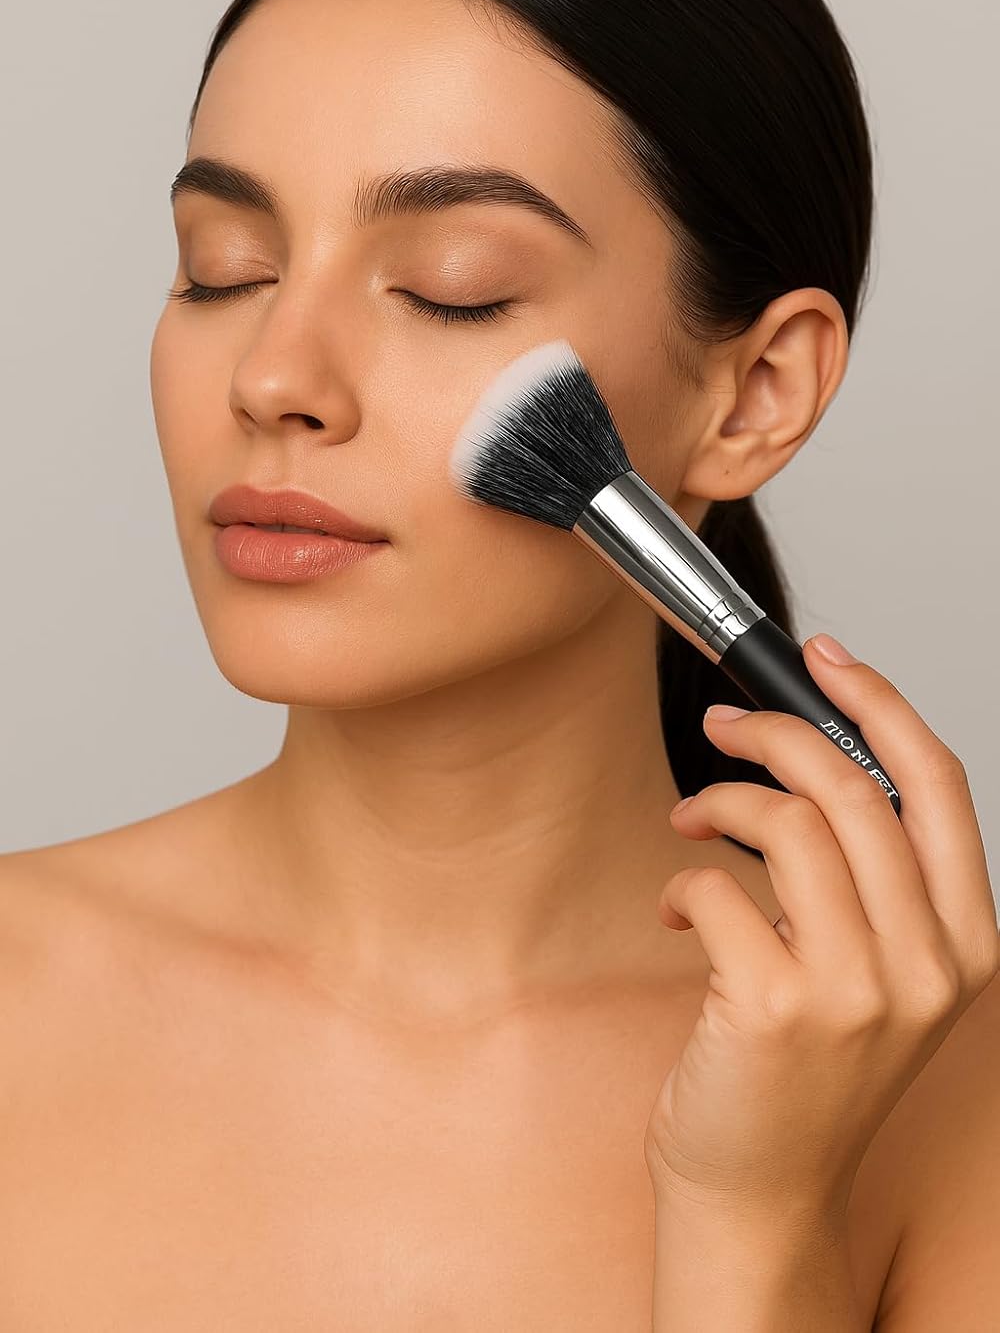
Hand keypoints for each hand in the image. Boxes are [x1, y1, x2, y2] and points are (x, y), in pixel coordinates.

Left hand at [644, 633, 998, 1223]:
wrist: (760, 1186)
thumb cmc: (806, 1069)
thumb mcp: (875, 970)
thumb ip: (869, 877)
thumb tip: (812, 753)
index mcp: (967, 944)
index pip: (939, 785)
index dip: (879, 702)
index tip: (823, 655)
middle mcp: (928, 967)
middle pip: (853, 787)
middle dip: (772, 731)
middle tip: (719, 726)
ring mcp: (858, 992)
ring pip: (787, 821)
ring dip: (720, 799)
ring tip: (690, 823)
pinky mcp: (776, 1009)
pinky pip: (717, 885)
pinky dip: (683, 879)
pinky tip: (677, 910)